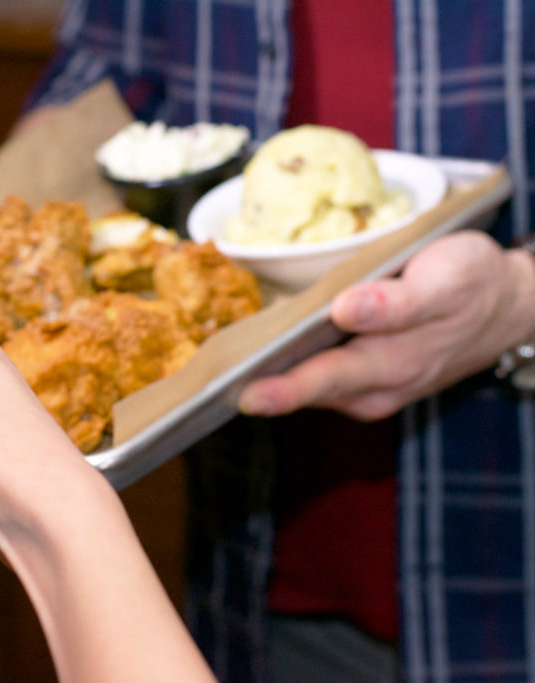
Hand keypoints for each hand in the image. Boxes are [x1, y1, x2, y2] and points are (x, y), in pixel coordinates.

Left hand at [240, 231, 534, 419]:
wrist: (504, 306)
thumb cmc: (471, 284)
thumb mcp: (447, 280)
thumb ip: (398, 302)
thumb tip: (346, 311)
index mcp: (390, 365)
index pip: (324, 379)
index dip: (283, 388)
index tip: (244, 394)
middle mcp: (372, 388)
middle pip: (304, 388)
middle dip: (257, 389)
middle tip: (207, 390)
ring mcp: (366, 388)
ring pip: (307, 385)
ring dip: (266, 379)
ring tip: (217, 369)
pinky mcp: (362, 378)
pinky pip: (316, 375)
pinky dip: (287, 366)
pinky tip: (258, 352)